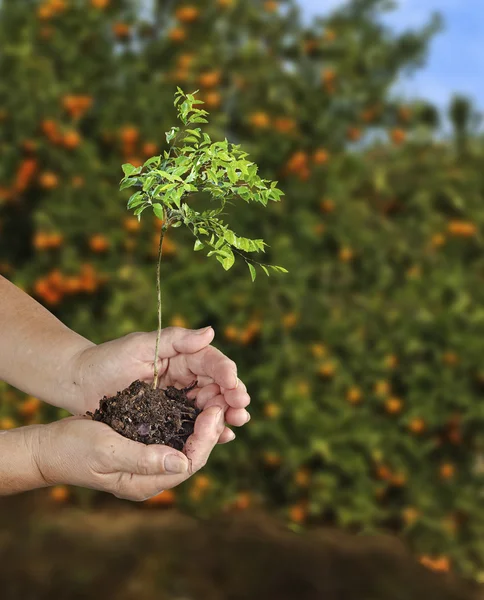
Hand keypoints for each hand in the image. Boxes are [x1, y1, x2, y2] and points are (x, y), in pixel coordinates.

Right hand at [33, 405, 224, 500]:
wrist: (48, 447)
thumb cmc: (73, 448)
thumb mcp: (106, 450)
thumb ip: (143, 459)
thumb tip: (183, 463)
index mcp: (143, 483)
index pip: (189, 465)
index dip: (206, 439)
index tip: (214, 412)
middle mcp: (150, 478)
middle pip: (192, 456)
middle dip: (210, 431)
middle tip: (220, 403)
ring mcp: (147, 465)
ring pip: (185, 447)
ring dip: (202, 426)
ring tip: (214, 401)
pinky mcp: (143, 449)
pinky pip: (173, 438)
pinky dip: (186, 422)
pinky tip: (194, 404)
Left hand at [73, 327, 250, 443]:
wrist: (79, 384)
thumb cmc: (107, 359)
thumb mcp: (139, 345)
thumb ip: (176, 340)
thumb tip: (211, 332)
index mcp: (181, 357)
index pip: (210, 362)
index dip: (226, 372)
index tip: (234, 384)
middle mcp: (184, 377)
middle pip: (217, 386)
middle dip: (233, 396)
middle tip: (241, 408)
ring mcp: (178, 400)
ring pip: (210, 406)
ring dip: (227, 414)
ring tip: (238, 421)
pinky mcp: (169, 420)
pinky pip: (194, 425)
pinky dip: (211, 430)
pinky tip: (224, 437)